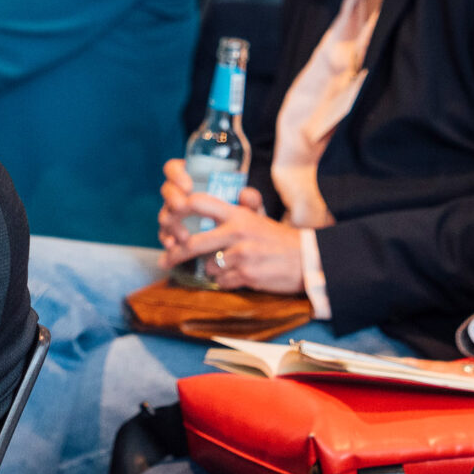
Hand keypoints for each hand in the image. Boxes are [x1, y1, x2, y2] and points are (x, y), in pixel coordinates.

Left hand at [157, 160, 304, 292]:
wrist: (306, 260)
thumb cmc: (279, 239)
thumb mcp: (260, 217)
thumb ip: (245, 205)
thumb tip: (239, 191)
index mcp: (237, 215)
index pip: (199, 203)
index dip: (179, 209)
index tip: (169, 217)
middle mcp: (236, 233)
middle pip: (193, 242)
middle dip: (175, 252)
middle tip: (166, 259)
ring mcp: (240, 256)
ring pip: (207, 265)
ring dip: (209, 269)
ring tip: (221, 267)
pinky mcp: (246, 275)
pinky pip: (222, 281)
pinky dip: (223, 281)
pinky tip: (234, 276)